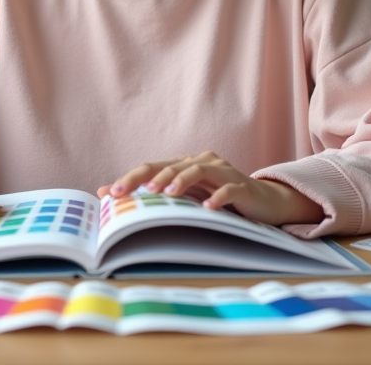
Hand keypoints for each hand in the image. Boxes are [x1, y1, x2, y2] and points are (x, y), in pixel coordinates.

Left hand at [96, 151, 324, 226]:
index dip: (131, 178)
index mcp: (187, 165)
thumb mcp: (186, 199)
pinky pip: (228, 190)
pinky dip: (217, 198)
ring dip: (180, 181)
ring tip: (166, 193)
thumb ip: (153, 195)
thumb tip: (106, 196)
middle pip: (171, 165)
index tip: (111, 194)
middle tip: (129, 192)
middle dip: (148, 178)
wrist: (265, 202)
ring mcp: (224, 173)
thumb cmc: (220, 201)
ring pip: (198, 170)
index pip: (154, 167)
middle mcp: (203, 163)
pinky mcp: (242, 187)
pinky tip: (208, 208)